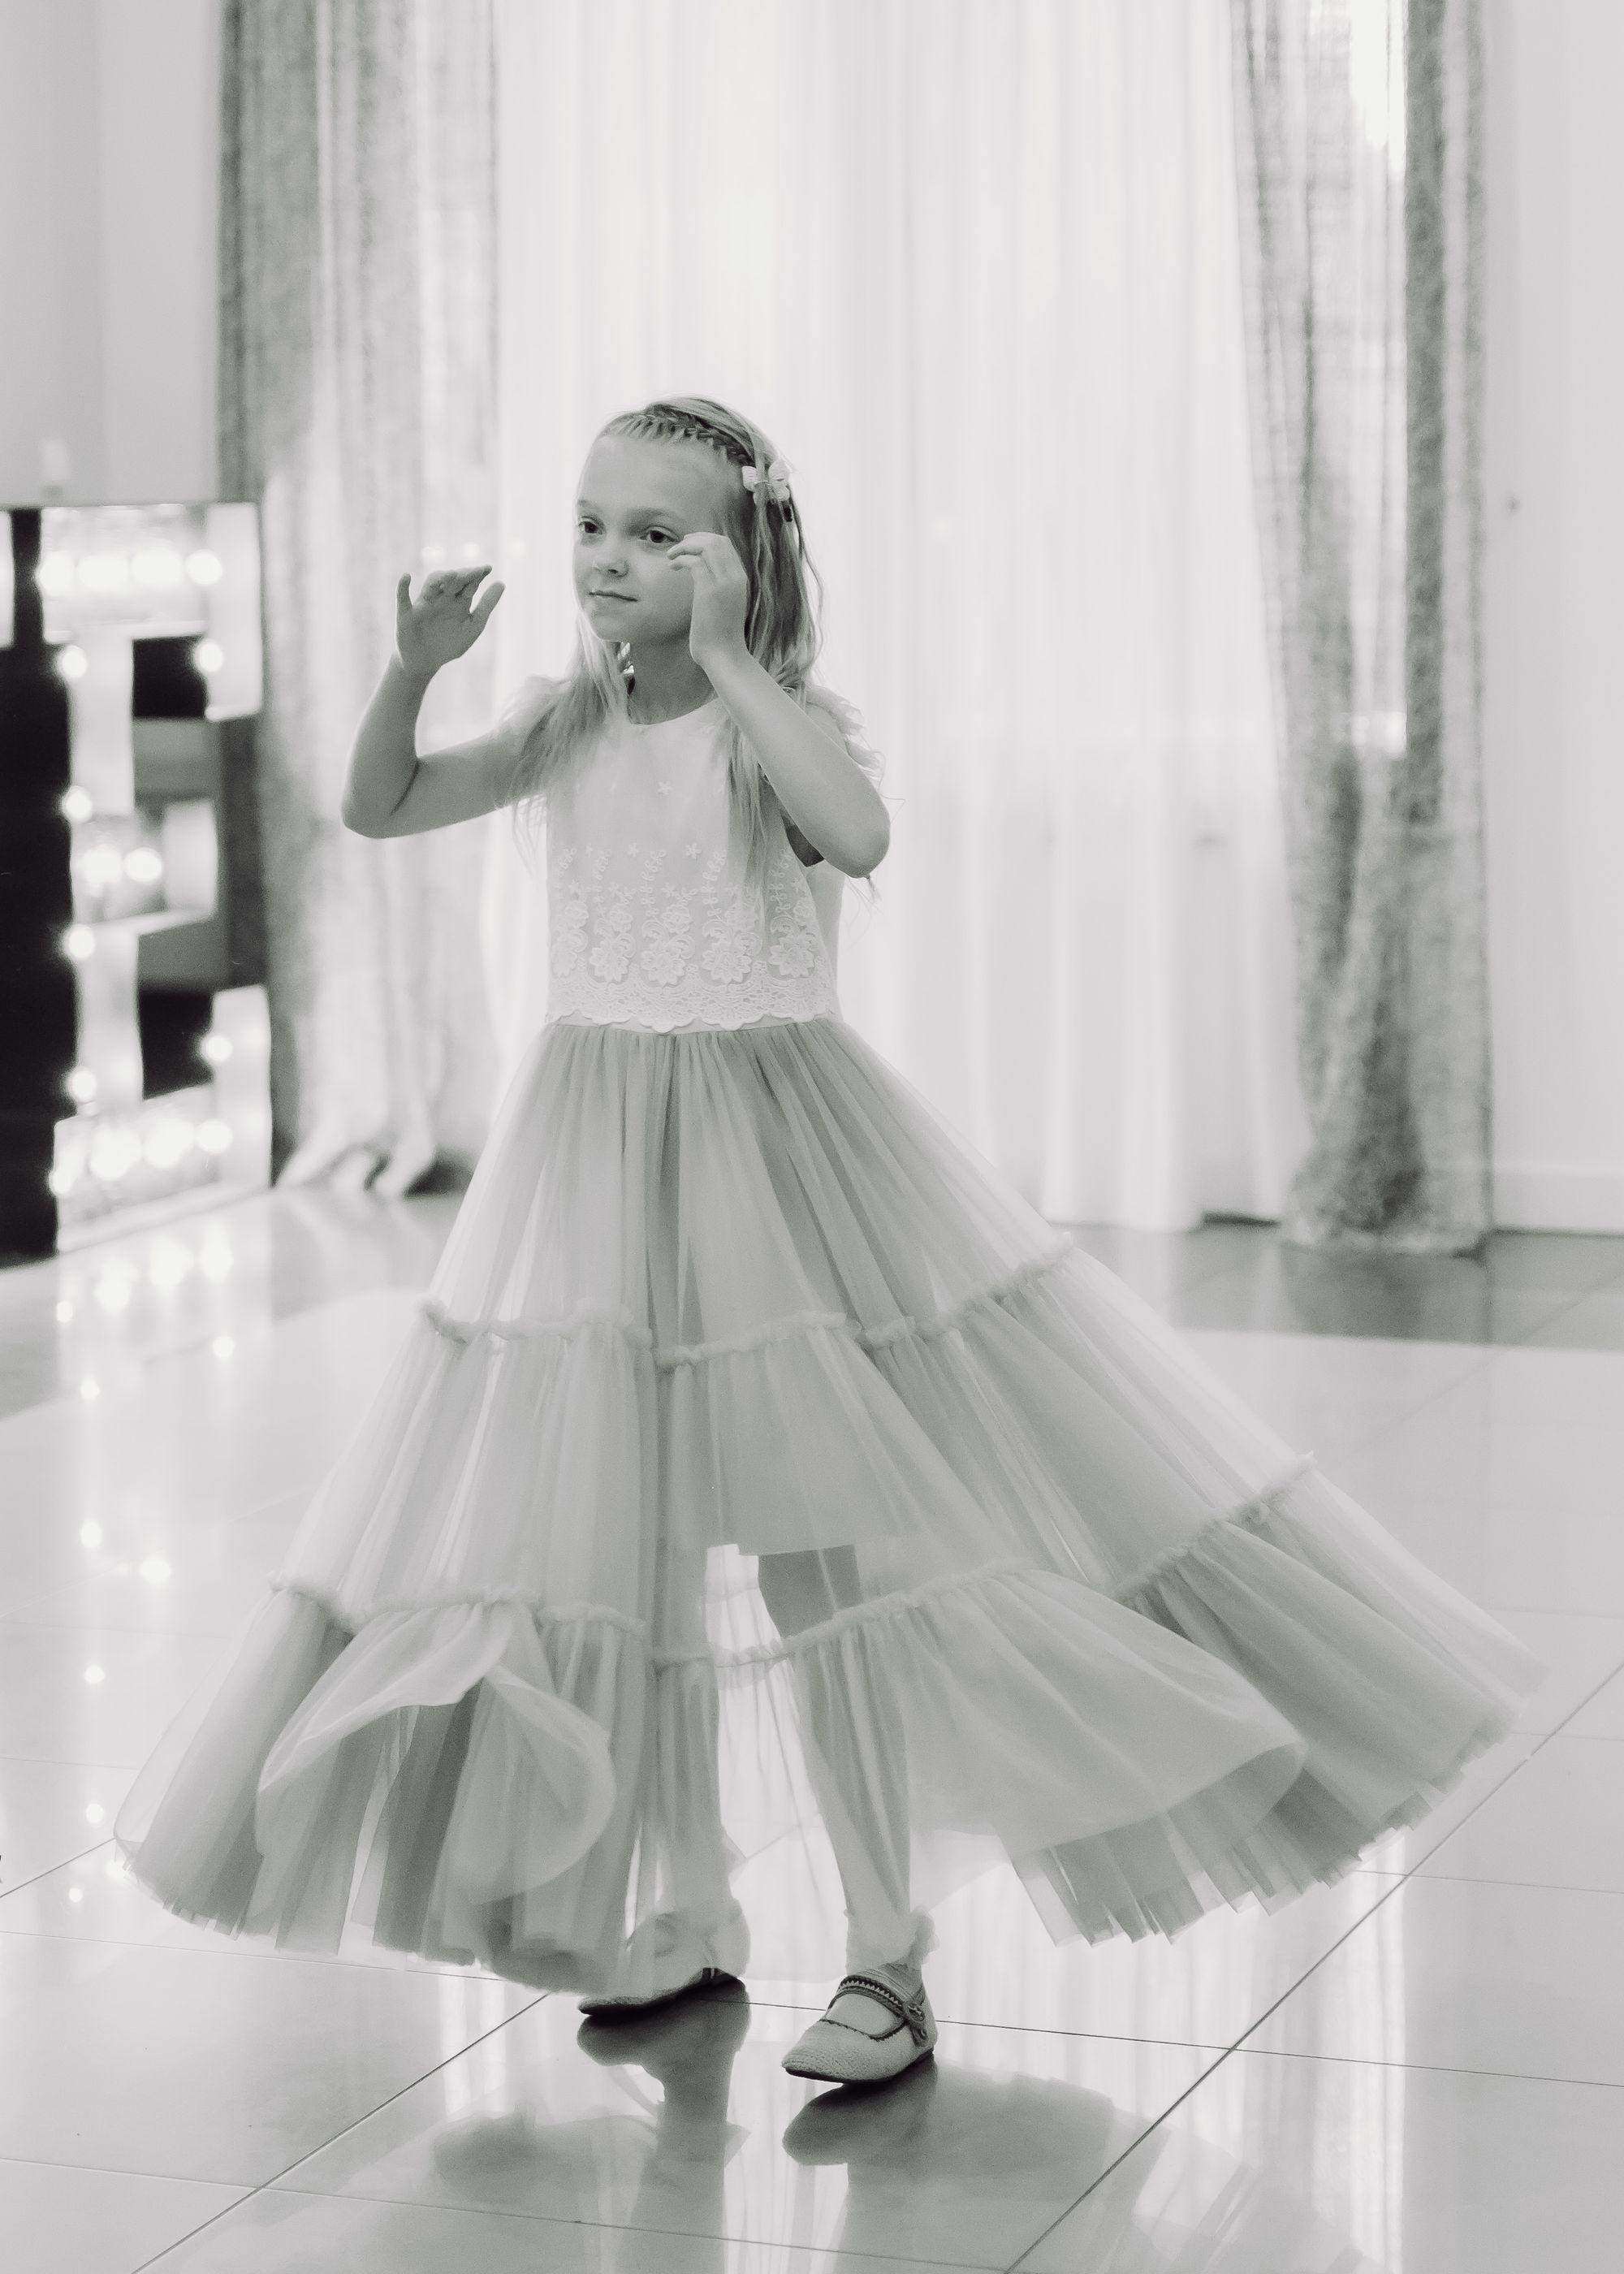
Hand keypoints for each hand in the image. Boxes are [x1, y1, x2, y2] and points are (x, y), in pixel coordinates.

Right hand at [395, 565, 504, 681]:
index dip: (477, 575)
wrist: (426, 662)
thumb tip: (502, 583)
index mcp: (458, 601)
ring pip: (431, 586)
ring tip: (451, 575)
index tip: (488, 568)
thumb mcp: (473, 626)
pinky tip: (406, 577)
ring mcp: (424, 605)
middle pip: (452, 582)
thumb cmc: (449, 644)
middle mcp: (441, 599)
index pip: (469, 583)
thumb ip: (486, 606)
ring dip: (440, 579)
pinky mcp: (406, 615)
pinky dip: (402, 588)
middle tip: (473, 572)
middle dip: (462, 576)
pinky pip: (402, 599)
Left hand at [666, 530, 749, 666]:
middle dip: (695, 538)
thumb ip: (719, 589)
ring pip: (706, 546)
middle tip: (679, 546)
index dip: (705, 539)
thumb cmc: (721, 636)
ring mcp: (724, 583)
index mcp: (740, 579)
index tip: (690, 545)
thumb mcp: (725, 606)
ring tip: (671, 555)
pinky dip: (681, 559)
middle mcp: (735, 577)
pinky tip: (672, 566)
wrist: (724, 655)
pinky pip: (695, 562)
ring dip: (685, 546)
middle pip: (717, 540)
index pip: (726, 545)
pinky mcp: (709, 591)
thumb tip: (704, 579)